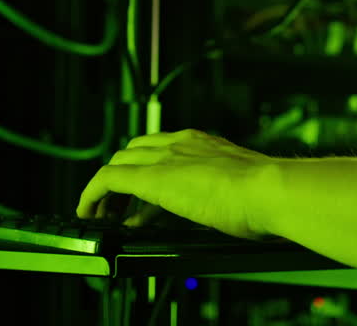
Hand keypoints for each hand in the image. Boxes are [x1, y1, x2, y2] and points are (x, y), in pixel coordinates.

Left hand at [76, 129, 276, 239]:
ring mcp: (166, 158)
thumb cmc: (267, 194)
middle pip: (135, 150)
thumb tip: (227, 211)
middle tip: (119, 206)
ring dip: (106, 188)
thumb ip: (225, 191)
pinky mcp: (151, 178)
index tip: (146, 195)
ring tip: (101, 212)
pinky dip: (92, 194)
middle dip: (123, 175)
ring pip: (119, 161)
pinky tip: (87, 211)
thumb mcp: (242, 188)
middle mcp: (181, 143)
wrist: (270, 190)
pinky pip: (108, 179)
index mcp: (203, 143)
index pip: (162, 148)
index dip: (147, 168)